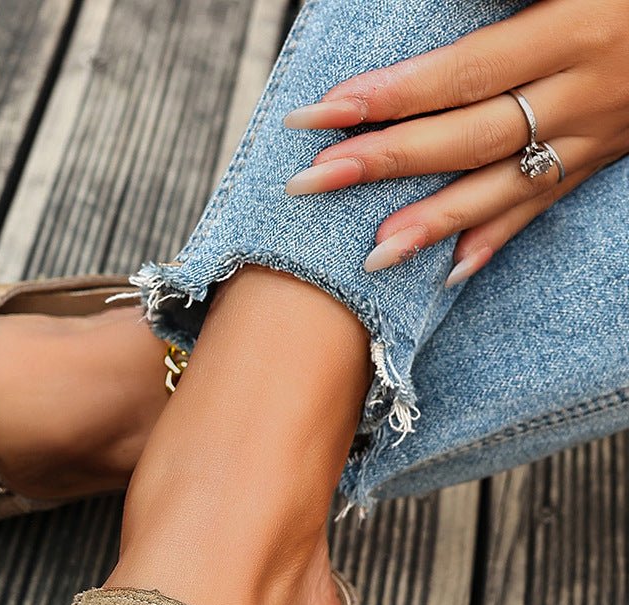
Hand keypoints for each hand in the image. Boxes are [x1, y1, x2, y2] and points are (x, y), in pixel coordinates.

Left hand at [280, 0, 628, 284]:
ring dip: (435, 222)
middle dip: (385, 162)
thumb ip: (496, 2)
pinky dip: (497, 238)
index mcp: (574, 27)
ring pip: (505, 184)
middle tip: (311, 183)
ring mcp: (597, 130)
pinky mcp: (606, 155)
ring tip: (372, 253)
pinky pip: (546, 204)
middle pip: (469, 136)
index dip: (389, 96)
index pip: (463, 74)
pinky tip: (451, 270)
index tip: (319, 113)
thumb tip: (434, 25)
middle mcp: (585, 89)